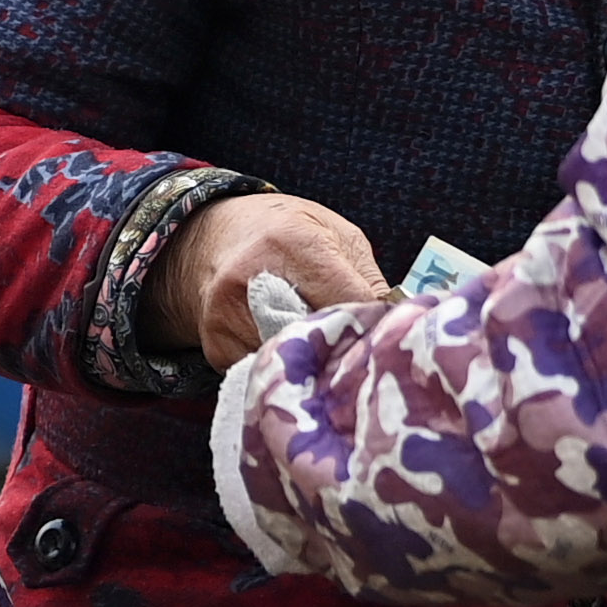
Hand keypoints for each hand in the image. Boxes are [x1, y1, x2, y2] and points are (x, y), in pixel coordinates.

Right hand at [152, 190, 382, 369]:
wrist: (210, 239)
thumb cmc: (284, 234)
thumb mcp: (335, 235)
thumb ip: (366, 279)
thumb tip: (397, 327)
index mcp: (292, 244)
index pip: (351, 303)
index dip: (377, 323)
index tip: (390, 333)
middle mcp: (251, 282)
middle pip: (320, 340)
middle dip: (348, 349)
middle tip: (364, 350)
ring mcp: (227, 319)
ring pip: (295, 364)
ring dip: (318, 364)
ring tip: (329, 350)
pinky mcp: (217, 347)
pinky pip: (268, 373)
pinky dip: (289, 369)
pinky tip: (294, 351)